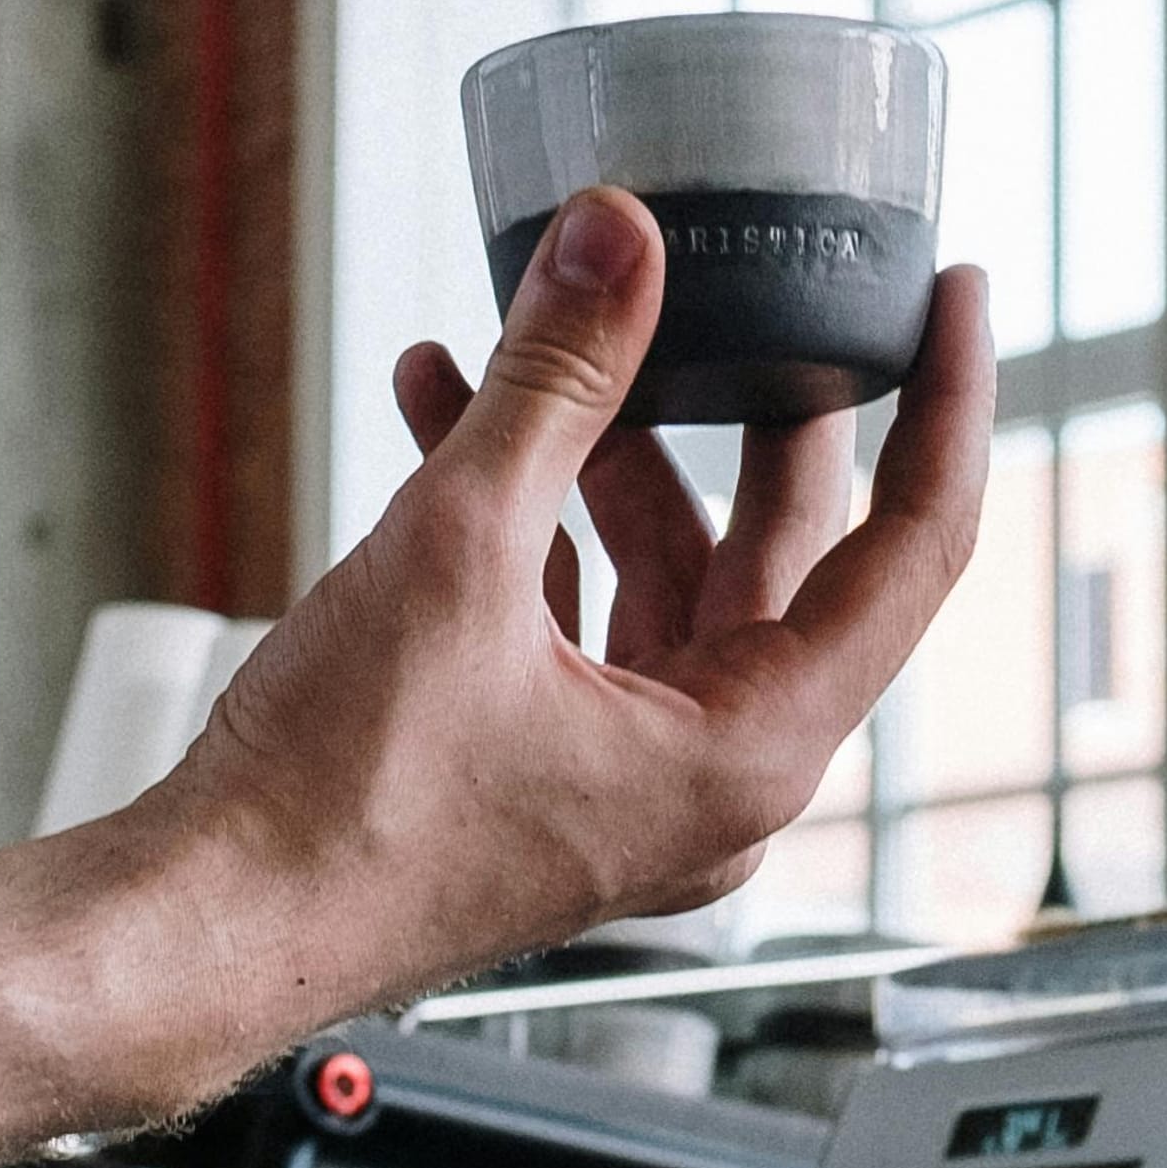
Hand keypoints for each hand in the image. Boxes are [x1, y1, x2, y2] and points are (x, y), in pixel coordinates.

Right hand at [168, 186, 992, 1020]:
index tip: (958, 298)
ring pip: (669, 586)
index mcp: (749, 753)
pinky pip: (584, 631)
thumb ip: (555, 382)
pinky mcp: (547, 783)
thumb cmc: (335, 806)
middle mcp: (714, 786)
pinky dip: (535, 531)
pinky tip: (451, 426)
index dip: (949, 406)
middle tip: (733, 288)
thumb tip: (617, 245)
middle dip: (738, 408)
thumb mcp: (458, 547)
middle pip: (784, 558)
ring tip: (533, 342)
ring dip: (597, 458)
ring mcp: (630, 792)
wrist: (207, 923)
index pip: (911, 552)